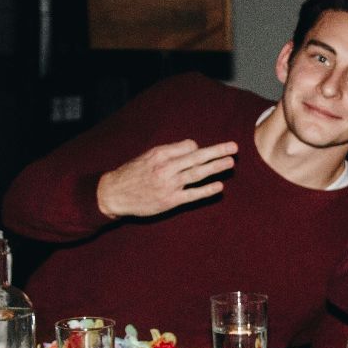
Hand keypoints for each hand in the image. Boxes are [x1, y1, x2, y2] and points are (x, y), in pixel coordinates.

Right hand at [95, 139, 236, 218]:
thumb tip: (193, 147)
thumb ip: (169, 152)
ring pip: (197, 174)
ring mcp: (169, 185)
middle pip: (197, 157)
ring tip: (230, 163)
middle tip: (234, 147)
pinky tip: (219, 187)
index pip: (188, 146)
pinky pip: (192, 194)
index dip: (198, 148)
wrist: (114, 194)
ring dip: (216, 167)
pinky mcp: (170, 201)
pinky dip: (206, 190)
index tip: (203, 152)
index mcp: (160, 154)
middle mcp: (166, 168)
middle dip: (217, 151)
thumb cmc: (132, 174)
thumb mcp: (147, 156)